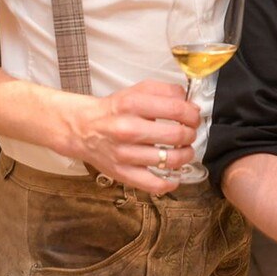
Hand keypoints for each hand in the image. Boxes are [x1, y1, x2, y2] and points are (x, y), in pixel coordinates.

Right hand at [64, 79, 200, 194]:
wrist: (83, 128)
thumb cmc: (114, 110)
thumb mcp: (137, 90)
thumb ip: (166, 91)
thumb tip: (191, 104)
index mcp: (133, 104)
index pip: (178, 110)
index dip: (193, 114)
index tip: (194, 117)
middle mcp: (128, 129)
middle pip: (177, 135)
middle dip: (191, 134)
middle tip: (189, 133)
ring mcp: (125, 154)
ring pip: (170, 160)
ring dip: (186, 155)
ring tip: (184, 150)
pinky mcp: (122, 173)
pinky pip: (154, 184)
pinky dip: (170, 182)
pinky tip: (175, 175)